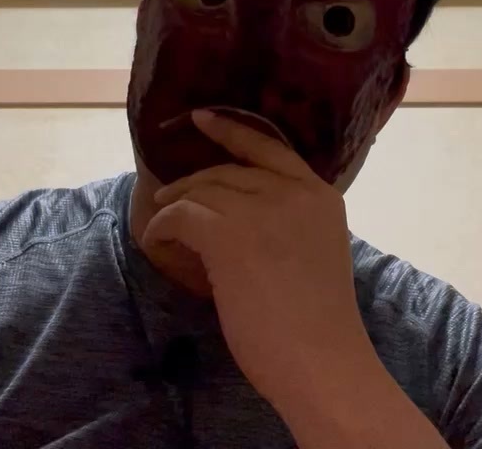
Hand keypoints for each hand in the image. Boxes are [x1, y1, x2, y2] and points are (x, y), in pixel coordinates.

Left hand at [145, 109, 375, 409]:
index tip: (202, 119)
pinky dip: (164, 225)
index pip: (270, 148)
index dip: (233, 131)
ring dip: (175, 204)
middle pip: (227, 170)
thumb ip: (290, 224)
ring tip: (163, 222)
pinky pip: (181, 215)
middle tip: (171, 198)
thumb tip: (243, 217)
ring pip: (201, 189)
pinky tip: (159, 239)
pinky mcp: (228, 234)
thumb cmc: (319, 324)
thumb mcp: (316, 252)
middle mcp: (293, 192)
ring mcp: (261, 209)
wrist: (322, 361)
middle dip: (193, 182)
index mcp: (321, 196)